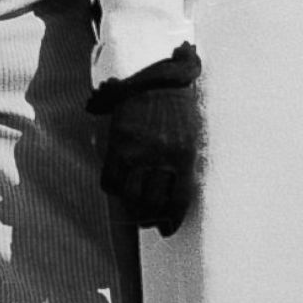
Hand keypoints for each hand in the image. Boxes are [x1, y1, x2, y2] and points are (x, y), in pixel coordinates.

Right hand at [98, 84, 199, 235]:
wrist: (153, 72)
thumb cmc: (178, 102)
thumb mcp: (193, 131)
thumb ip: (187, 161)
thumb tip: (180, 191)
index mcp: (185, 155)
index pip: (178, 201)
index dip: (171, 221)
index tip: (166, 230)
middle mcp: (162, 157)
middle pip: (153, 205)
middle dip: (150, 218)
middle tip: (147, 221)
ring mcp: (138, 151)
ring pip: (131, 197)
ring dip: (131, 208)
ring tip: (132, 208)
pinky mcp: (118, 143)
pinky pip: (110, 180)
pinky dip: (112, 189)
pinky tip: (117, 186)